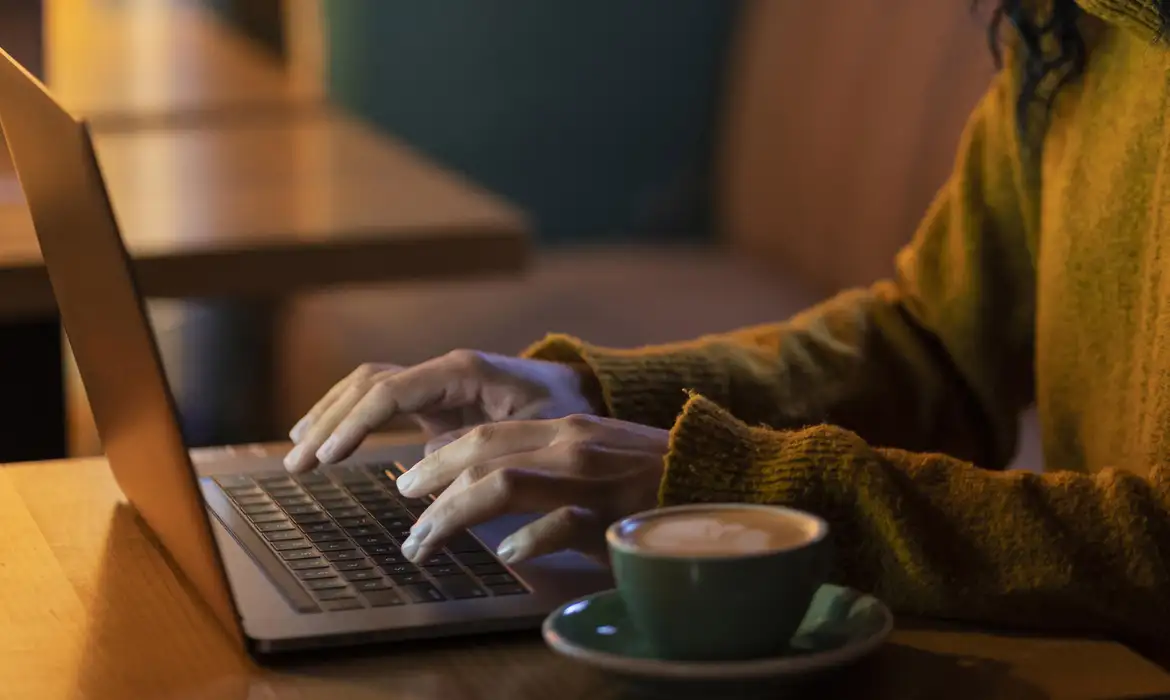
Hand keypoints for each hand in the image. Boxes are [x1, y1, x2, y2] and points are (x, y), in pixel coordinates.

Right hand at [284, 350, 603, 472]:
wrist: (587, 399)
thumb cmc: (569, 417)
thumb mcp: (537, 435)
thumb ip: (484, 451)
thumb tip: (423, 472)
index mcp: (463, 371)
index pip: (390, 391)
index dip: (353, 424)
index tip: (327, 457)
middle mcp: (443, 371)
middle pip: (368, 385)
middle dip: (329, 421)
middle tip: (297, 463)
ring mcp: (437, 384)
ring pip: (367, 388)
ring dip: (330, 416)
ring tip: (297, 451)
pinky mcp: (437, 403)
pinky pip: (381, 402)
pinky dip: (349, 418)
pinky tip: (326, 441)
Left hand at [395, 414, 668, 564]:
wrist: (721, 479)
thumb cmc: (651, 478)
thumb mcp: (595, 457)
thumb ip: (543, 463)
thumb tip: (483, 483)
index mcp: (564, 430)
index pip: (484, 435)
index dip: (437, 460)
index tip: (408, 487)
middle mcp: (571, 445)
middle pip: (480, 453)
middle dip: (429, 486)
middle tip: (403, 523)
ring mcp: (592, 479)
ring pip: (504, 484)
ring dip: (453, 515)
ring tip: (426, 544)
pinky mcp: (617, 515)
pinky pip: (563, 523)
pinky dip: (530, 537)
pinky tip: (509, 553)